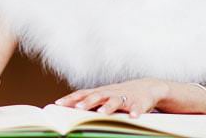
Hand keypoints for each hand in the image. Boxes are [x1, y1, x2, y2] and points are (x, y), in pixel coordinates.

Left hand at [55, 78, 169, 117]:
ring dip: (108, 107)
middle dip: (88, 102)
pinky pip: (138, 108)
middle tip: (78, 108)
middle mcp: (111, 93)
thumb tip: (69, 108)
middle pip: (98, 96)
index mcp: (101, 92)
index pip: (83, 94)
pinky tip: (133, 117)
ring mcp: (125, 97)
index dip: (71, 98)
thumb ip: (90, 101)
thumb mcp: (104, 96)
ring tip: (102, 113)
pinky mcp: (139, 102)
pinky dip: (136, 112)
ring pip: (116, 101)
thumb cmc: (120, 95)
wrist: (147, 87)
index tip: (58, 104)